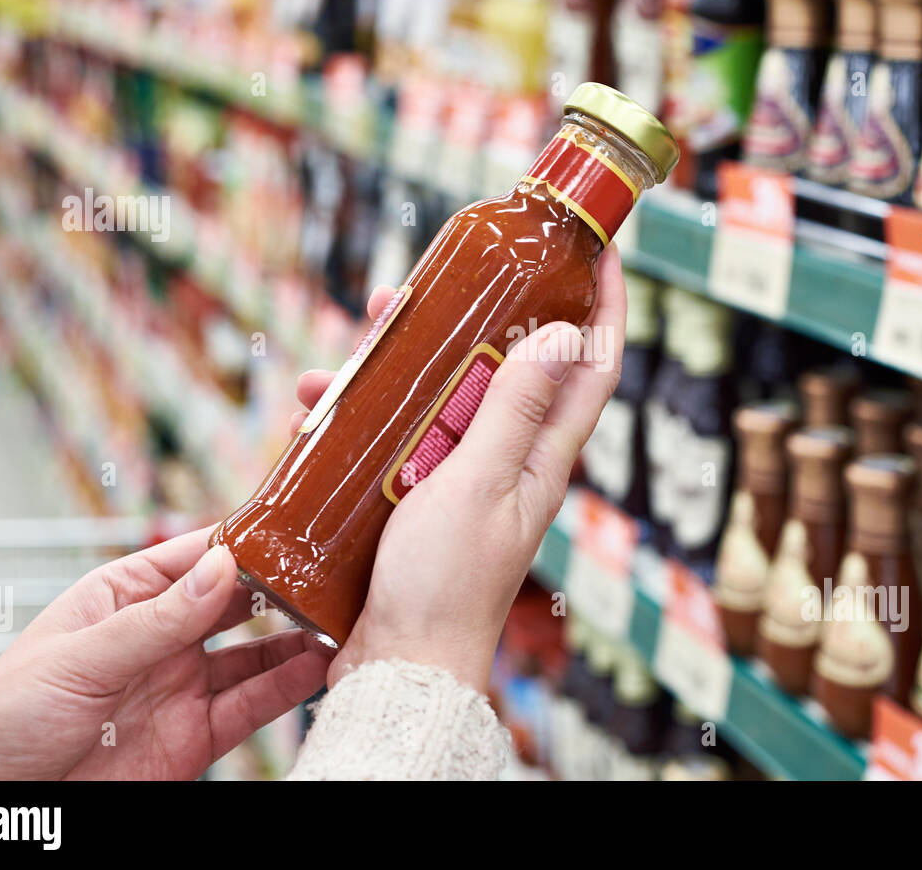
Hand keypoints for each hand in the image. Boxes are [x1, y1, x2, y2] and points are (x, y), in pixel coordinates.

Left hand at [0, 531, 330, 779]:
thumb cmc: (2, 719)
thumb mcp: (80, 658)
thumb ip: (158, 618)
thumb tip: (222, 568)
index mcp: (124, 597)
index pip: (195, 556)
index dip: (244, 542)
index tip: (292, 529)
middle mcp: (160, 636)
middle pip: (236, 601)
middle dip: (282, 587)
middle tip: (327, 575)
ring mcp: (181, 684)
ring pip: (255, 653)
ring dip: (294, 639)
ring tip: (333, 623)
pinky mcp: (196, 734)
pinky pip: (251, 705)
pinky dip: (287, 688)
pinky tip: (313, 669)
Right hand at [291, 246, 626, 692]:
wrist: (396, 667)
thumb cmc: (445, 585)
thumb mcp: (480, 482)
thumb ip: (515, 408)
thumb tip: (563, 332)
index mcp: (543, 458)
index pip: (593, 370)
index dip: (603, 309)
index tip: (597, 253)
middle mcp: (511, 463)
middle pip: (507, 368)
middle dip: (475, 317)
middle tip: (429, 283)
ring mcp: (463, 480)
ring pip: (441, 397)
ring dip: (401, 364)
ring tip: (354, 342)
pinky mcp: (418, 498)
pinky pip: (397, 438)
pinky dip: (363, 417)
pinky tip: (318, 408)